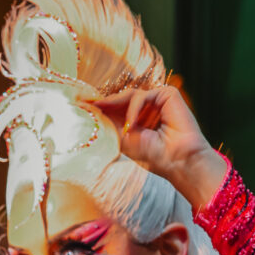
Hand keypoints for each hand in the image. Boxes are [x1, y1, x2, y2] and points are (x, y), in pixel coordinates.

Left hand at [91, 85, 226, 209]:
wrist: (176, 160)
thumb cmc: (153, 156)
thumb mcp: (123, 138)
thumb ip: (110, 121)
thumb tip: (91, 106)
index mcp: (136, 119)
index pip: (114, 107)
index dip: (97, 104)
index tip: (77, 103)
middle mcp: (146, 108)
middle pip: (119, 98)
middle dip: (102, 102)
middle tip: (83, 102)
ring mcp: (156, 100)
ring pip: (129, 95)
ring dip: (121, 111)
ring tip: (125, 130)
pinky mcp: (167, 94)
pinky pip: (142, 95)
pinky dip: (134, 109)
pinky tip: (133, 125)